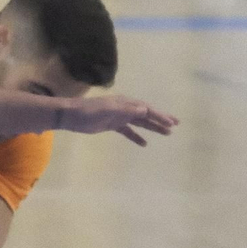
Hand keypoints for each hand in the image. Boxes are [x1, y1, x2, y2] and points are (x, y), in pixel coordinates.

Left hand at [59, 96, 178, 145]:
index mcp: (125, 103)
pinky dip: (136, 136)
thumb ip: (126, 110)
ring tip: (166, 134)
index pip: (146, 109)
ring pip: (139, 122)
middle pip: (146, 114)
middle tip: (175, 125)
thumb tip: (145, 109)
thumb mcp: (108, 110)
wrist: (70, 115)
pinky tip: (144, 144)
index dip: (159, 116)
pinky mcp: (112, 125)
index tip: (171, 123)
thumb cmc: (87, 112)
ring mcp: (118, 117)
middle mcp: (124, 108)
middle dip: (161, 120)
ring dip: (153, 127)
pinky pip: (128, 131)